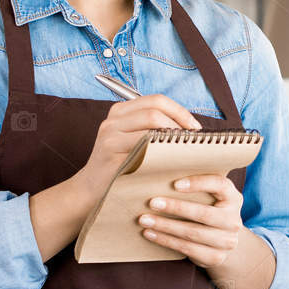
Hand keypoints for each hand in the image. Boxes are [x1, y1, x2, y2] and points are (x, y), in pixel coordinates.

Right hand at [82, 94, 201, 191]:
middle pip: (155, 108)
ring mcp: (110, 131)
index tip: (195, 127)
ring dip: (173, 133)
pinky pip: (143, 142)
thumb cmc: (122, 166)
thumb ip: (154, 130)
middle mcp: (114, 117)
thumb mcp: (135, 142)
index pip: (157, 100)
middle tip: (194, 139)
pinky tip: (171, 159)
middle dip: (180, 120)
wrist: (93, 187)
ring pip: (151, 121)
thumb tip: (191, 128)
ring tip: (185, 148)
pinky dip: (162, 148)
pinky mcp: (110, 148)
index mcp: (122, 111)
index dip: (180, 111)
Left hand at [138, 173, 244, 270]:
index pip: (220, 185)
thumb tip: (161, 176)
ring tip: (145, 220)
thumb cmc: (209, 211)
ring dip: (165, 226)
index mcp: (233, 199)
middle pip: (204, 214)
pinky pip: (187, 248)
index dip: (199, 183)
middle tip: (152, 203)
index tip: (175, 184)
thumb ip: (197, 187)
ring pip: (193, 233)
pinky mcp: (216, 257)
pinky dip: (166, 240)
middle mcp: (234, 220)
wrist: (222, 241)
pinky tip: (151, 234)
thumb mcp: (210, 197)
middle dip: (175, 208)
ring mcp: (227, 241)